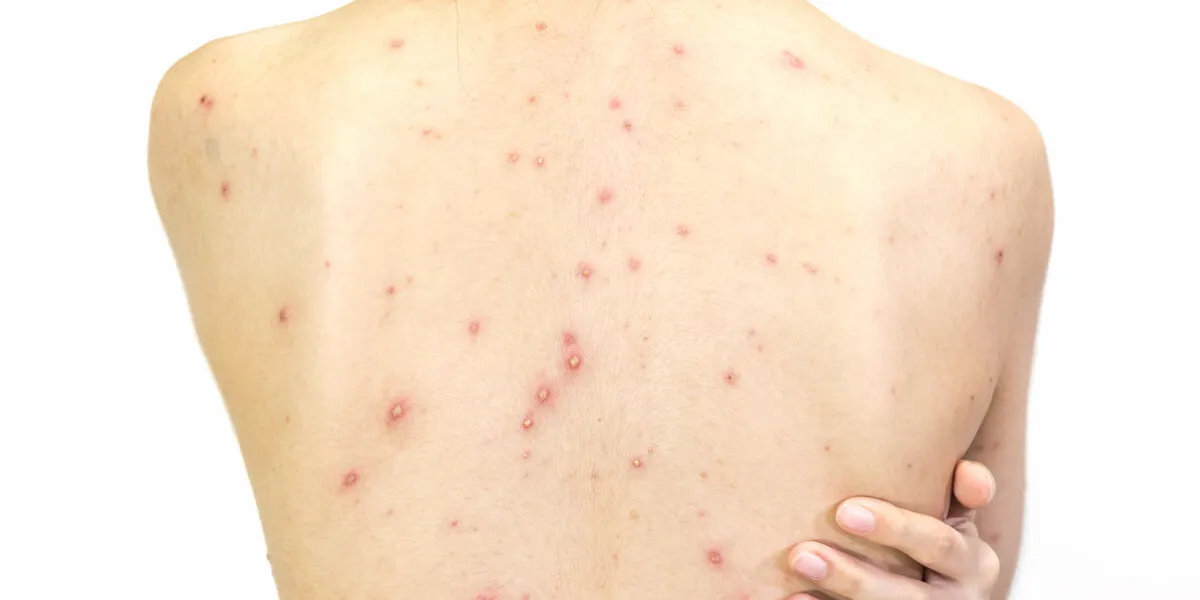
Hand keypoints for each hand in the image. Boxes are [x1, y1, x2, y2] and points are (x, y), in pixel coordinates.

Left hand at [787, 460, 999, 598]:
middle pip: (905, 594)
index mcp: (974, 563)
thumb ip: (963, 493)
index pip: (938, 544)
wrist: (942, 590)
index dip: (896, 528)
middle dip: (852, 576)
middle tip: (803, 553)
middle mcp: (956, 599)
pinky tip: (795, 598)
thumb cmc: (937, 541)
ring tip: (797, 571)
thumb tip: (967, 471)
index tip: (845, 510)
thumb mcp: (959, 519)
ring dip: (837, 593)